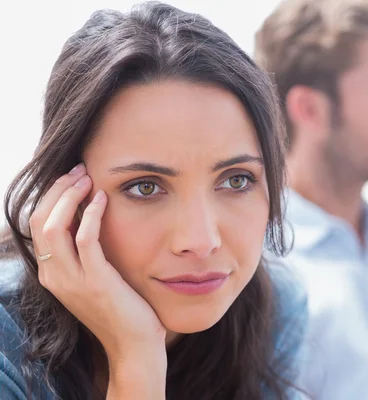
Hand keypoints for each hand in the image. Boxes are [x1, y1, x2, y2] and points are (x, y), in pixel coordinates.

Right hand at [29, 164, 166, 367]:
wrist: (133, 343)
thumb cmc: (121, 306)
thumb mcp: (95, 276)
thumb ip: (86, 251)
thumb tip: (89, 216)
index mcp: (51, 273)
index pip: (38, 224)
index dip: (52, 196)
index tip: (72, 177)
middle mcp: (53, 275)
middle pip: (40, 220)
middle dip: (57, 190)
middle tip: (79, 170)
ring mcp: (72, 280)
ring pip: (54, 226)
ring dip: (69, 197)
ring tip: (88, 179)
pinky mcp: (95, 280)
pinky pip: (85, 239)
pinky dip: (91, 214)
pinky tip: (103, 199)